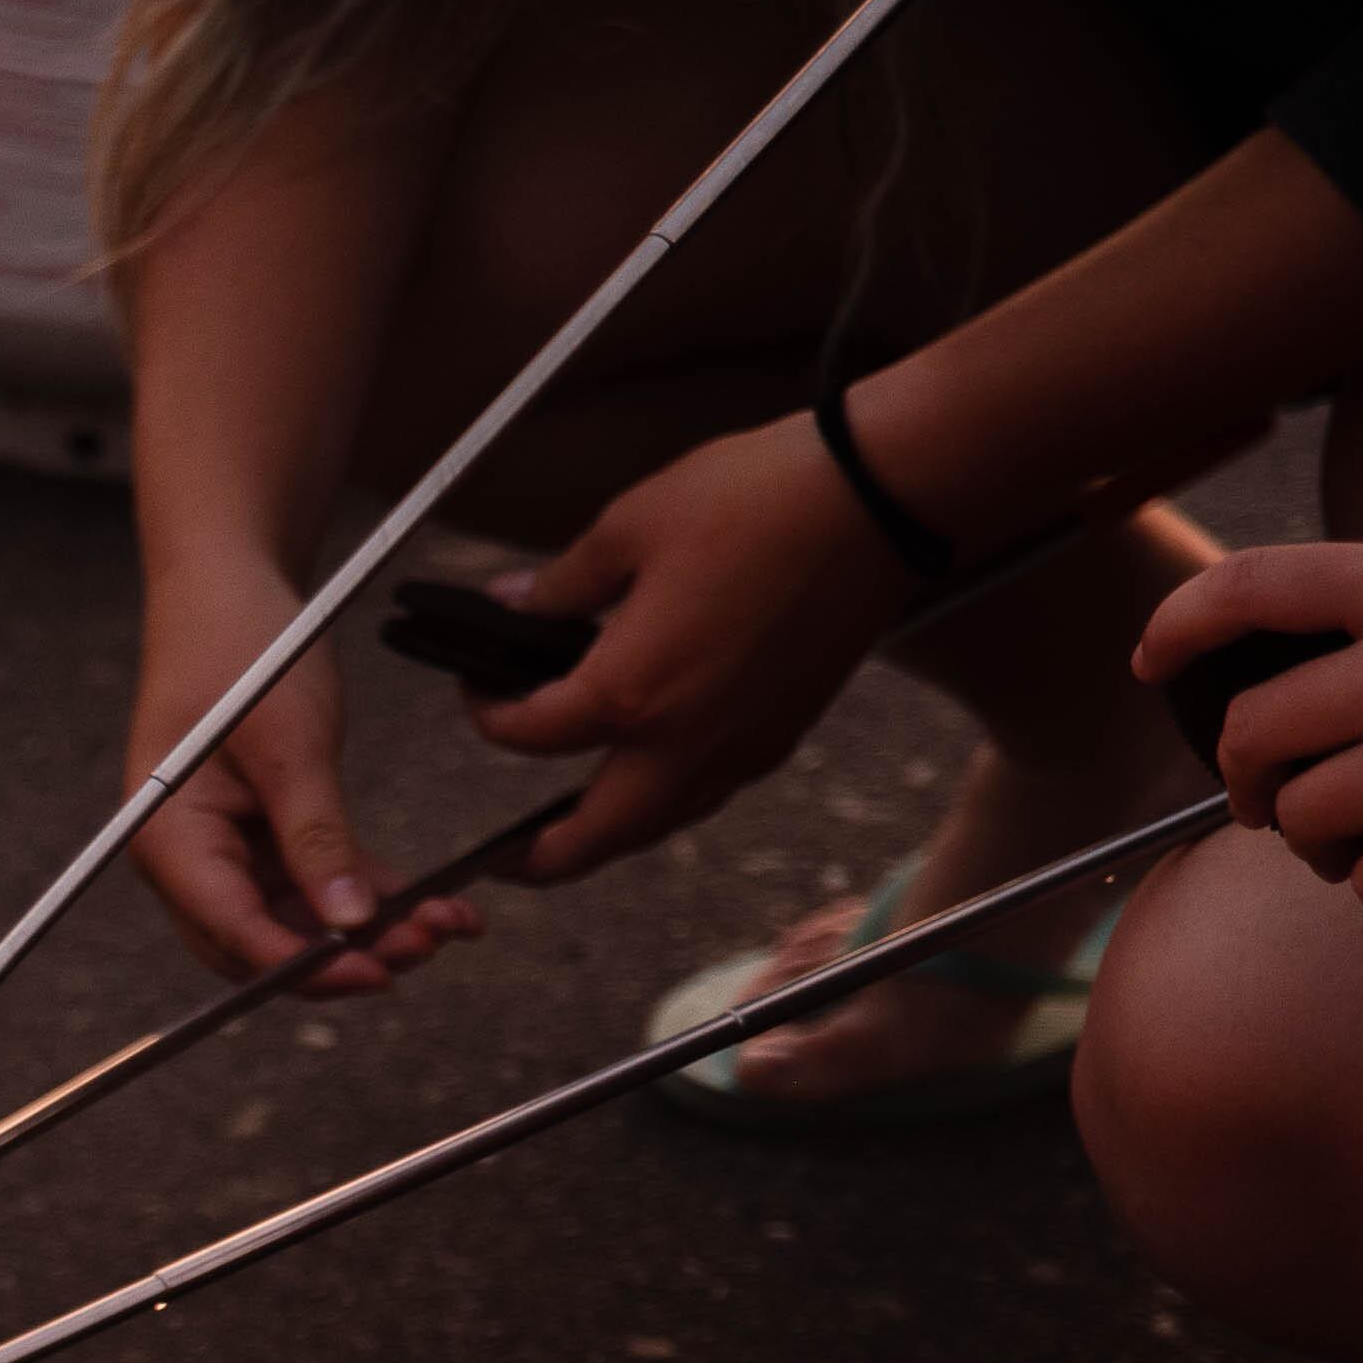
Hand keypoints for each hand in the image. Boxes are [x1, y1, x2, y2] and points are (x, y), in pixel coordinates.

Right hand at [123, 564, 482, 991]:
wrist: (228, 585)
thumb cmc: (243, 651)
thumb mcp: (291, 744)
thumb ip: (317, 837)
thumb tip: (348, 924)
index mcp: (169, 839)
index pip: (232, 933)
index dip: (304, 966)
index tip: (377, 973)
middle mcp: (189, 856)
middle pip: (260, 943)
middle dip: (343, 957)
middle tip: (423, 949)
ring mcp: (224, 846)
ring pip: (295, 921)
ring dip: (366, 930)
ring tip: (443, 924)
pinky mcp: (261, 830)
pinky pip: (315, 883)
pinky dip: (369, 894)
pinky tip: (430, 900)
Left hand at [477, 413, 926, 879]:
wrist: (882, 500)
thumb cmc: (761, 501)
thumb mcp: (631, 526)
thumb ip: (563, 582)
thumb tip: (515, 602)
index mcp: (630, 693)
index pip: (530, 737)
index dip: (490, 717)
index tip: (480, 693)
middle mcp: (685, 741)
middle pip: (599, 834)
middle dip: (548, 859)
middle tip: (513, 863)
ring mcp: (743, 745)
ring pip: (663, 824)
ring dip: (613, 839)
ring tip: (580, 834)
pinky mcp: (788, 733)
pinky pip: (713, 793)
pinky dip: (672, 803)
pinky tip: (658, 777)